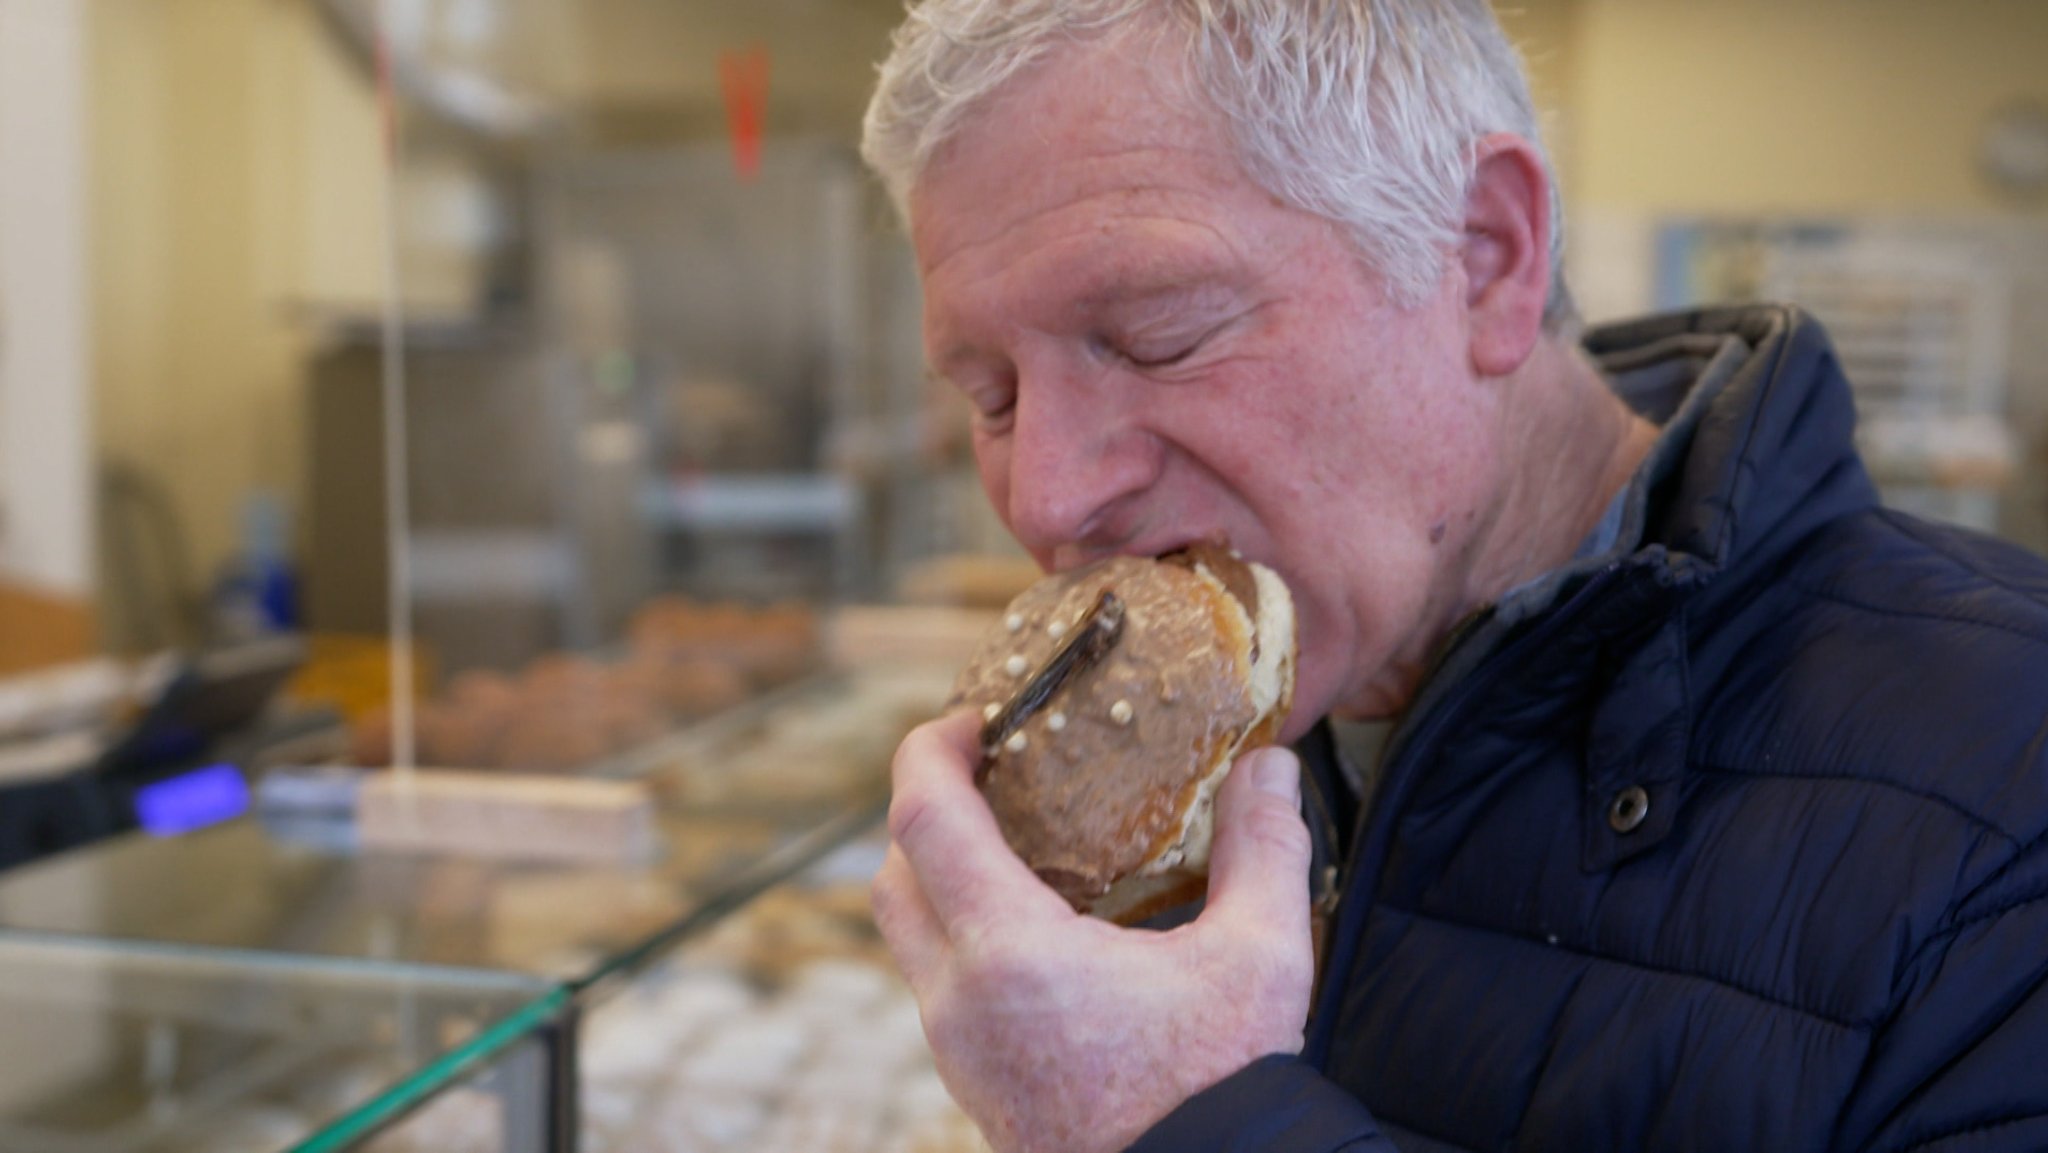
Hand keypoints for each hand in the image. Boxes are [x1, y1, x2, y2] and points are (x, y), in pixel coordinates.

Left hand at [874, 710, 1315, 1152]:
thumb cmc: (1220, 1097)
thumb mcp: (1260, 962)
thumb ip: (1264, 852)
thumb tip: (1270, 767)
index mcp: (1010, 955)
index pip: (922, 819)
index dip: (928, 751)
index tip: (969, 720)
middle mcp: (960, 1003)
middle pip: (893, 875)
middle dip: (925, 808)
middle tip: (986, 771)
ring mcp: (959, 1053)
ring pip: (910, 936)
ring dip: (940, 874)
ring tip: (1014, 840)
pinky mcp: (976, 1085)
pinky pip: (939, 984)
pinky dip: (962, 931)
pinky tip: (1038, 924)